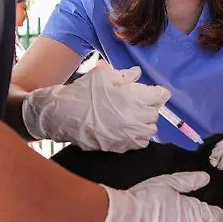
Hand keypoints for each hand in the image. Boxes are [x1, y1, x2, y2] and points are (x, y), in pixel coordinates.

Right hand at [22, 66, 169, 152]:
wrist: (62, 115)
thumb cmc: (82, 93)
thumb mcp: (103, 76)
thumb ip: (125, 76)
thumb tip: (137, 74)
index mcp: (134, 100)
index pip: (161, 96)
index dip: (158, 92)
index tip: (154, 90)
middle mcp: (135, 120)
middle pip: (156, 113)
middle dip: (150, 106)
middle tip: (139, 101)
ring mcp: (128, 136)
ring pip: (150, 130)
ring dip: (146, 122)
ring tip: (134, 115)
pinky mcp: (120, 147)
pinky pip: (139, 143)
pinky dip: (138, 136)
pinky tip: (128, 128)